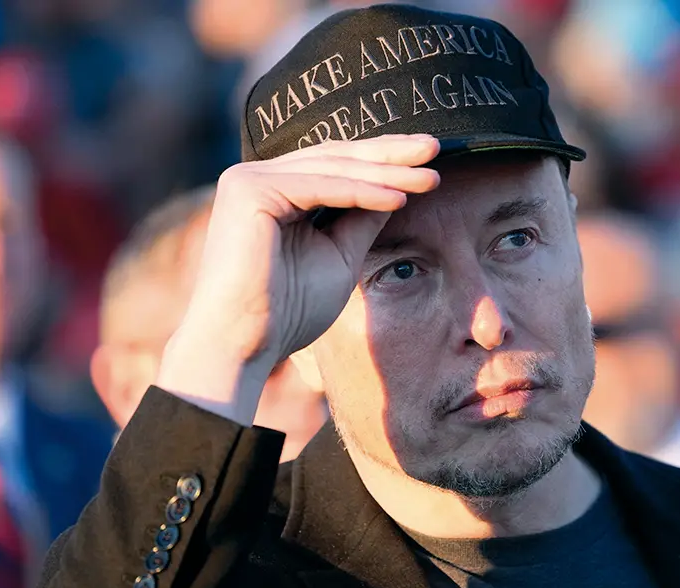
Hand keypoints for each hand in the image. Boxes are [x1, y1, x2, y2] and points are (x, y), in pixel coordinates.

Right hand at [157, 134, 439, 423]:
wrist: (243, 346)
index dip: (384, 160)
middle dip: (390, 154)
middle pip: (336, 157)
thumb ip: (362, 220)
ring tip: (430, 177)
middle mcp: (256, 177)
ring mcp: (248, 179)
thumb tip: (398, 189)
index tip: (429, 160)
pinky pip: (320, 187)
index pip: (337, 165)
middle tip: (436, 148)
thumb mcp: (339, 257)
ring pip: (332, 169)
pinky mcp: (248, 190)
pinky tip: (400, 198)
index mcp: (274, 191)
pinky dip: (362, 192)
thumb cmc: (287, 312)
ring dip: (386, 173)